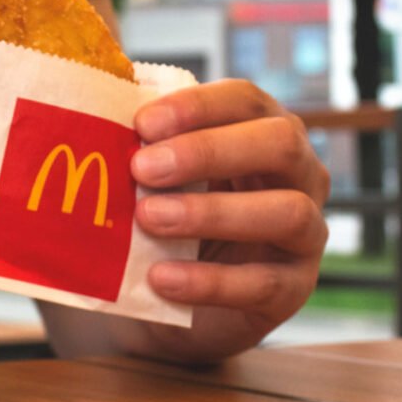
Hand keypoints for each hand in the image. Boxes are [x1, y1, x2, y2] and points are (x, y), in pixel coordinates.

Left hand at [128, 79, 329, 362]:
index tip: (140, 124)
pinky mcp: (294, 289)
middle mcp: (298, 175)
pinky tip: (161, 278)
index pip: (245, 100)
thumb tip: (96, 109)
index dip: (196, 107)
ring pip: (286, 212)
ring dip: (212, 212)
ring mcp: (305, 233)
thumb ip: (138, 144)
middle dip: (208, 152)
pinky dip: (209, 281)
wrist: (161, 300)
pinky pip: (264, 283)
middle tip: (142, 169)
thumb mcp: (149, 178)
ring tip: (149, 219)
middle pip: (279, 143)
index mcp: (262, 132)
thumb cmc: (158, 221)